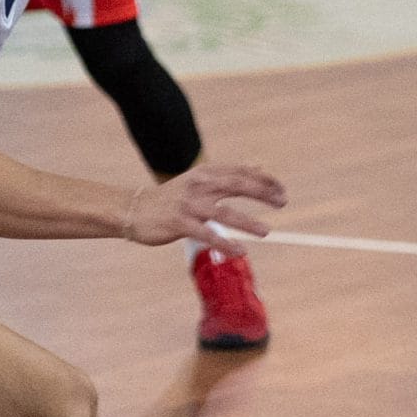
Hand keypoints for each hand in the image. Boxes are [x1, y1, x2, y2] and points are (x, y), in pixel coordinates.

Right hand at [123, 163, 286, 247]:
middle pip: (236, 185)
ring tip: (266, 231)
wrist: (133, 209)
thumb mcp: (199, 179)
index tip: (282, 190)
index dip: (264, 179)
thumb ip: (228, 174)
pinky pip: (207, 235)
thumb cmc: (171, 197)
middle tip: (282, 202)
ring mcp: (189, 204)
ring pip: (224, 212)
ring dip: (247, 222)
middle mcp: (199, 185)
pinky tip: (239, 251)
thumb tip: (258, 165)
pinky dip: (225, 243)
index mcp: (205, 173)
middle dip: (262, 193)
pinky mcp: (179, 223)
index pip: (240, 171)